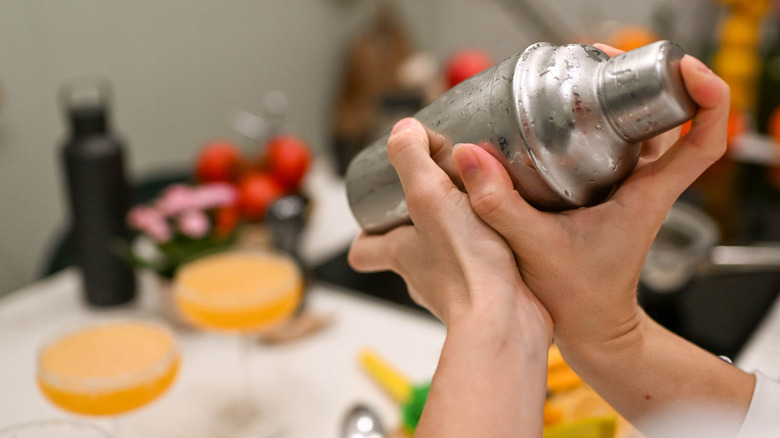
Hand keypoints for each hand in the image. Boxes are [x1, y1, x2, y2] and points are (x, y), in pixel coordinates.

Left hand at [348, 117, 553, 436]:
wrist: (507, 320)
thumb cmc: (466, 266)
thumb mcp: (429, 195)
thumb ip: (412, 158)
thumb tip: (403, 129)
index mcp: (399, 254)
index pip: (363, 251)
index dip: (364, 234)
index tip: (375, 214)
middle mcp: (422, 277)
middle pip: (407, 252)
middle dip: (419, 225)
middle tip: (439, 196)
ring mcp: (455, 290)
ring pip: (446, 260)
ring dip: (459, 234)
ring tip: (482, 206)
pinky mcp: (489, 295)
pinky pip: (483, 269)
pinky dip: (490, 251)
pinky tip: (511, 231)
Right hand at [452, 46, 729, 346]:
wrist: (592, 328)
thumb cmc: (579, 298)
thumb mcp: (534, 248)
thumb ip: (500, 204)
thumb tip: (470, 155)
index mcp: (647, 196)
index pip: (704, 141)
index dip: (708, 98)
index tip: (686, 70)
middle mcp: (647, 185)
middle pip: (672, 116)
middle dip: (649, 79)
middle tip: (606, 60)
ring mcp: (631, 186)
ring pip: (644, 126)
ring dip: (626, 95)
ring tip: (585, 73)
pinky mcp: (611, 191)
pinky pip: (619, 142)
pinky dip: (605, 118)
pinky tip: (568, 111)